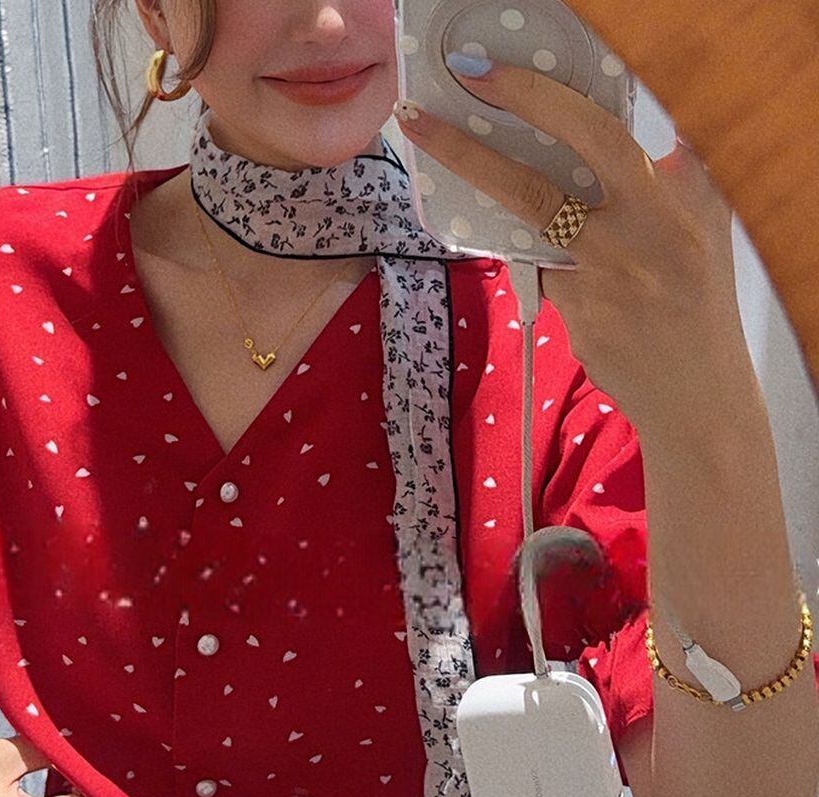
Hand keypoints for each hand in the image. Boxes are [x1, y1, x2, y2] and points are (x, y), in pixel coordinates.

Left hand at [394, 59, 745, 422]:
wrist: (698, 392)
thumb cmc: (696, 299)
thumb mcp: (701, 223)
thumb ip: (668, 178)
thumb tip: (617, 141)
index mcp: (673, 198)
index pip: (597, 133)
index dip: (538, 100)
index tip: (486, 77)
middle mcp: (641, 235)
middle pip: (537, 189)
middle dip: (471, 153)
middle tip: (421, 122)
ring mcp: (605, 284)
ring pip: (534, 244)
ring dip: (512, 222)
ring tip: (511, 208)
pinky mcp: (581, 323)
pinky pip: (547, 282)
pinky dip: (555, 276)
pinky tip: (592, 296)